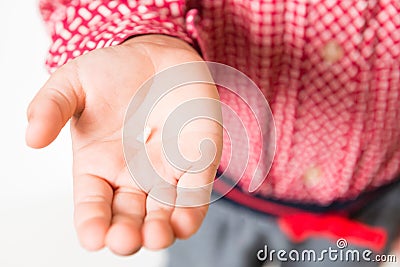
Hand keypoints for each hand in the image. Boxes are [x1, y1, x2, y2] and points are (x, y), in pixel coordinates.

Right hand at [26, 35, 221, 254]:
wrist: (156, 55)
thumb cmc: (113, 73)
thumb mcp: (72, 83)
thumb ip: (50, 107)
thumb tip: (32, 138)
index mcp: (98, 166)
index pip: (92, 205)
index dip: (92, 223)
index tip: (93, 237)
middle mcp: (132, 175)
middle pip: (129, 216)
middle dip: (127, 233)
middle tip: (125, 240)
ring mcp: (165, 170)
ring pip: (163, 212)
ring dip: (161, 230)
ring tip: (156, 237)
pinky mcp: (196, 159)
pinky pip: (195, 190)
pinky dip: (192, 208)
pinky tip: (185, 222)